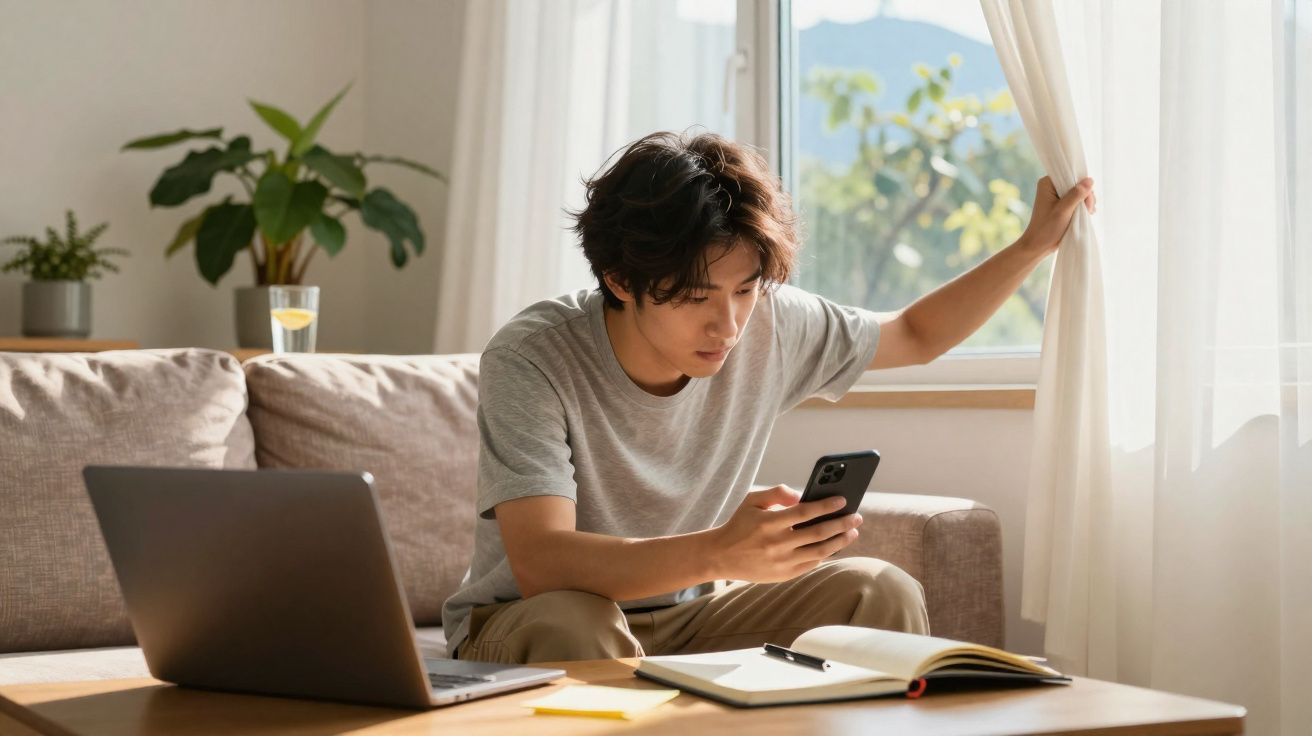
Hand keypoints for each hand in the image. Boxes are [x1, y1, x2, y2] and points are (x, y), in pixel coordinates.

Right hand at [704, 485, 862, 582]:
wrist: (721, 556)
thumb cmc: (740, 524)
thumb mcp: (752, 501)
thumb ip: (777, 493)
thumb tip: (802, 496)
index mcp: (769, 523)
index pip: (806, 512)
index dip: (827, 505)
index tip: (843, 500)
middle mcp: (777, 543)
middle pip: (818, 533)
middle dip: (842, 524)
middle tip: (856, 517)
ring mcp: (782, 562)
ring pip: (820, 551)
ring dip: (840, 541)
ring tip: (852, 532)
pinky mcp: (784, 575)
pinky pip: (811, 564)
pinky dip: (825, 554)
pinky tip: (833, 545)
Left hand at [1020, 175, 1096, 254]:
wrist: (1039, 245)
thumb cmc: (1047, 228)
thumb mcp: (1063, 210)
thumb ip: (1076, 194)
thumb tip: (1090, 180)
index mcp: (1047, 183)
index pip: (1070, 174)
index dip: (1082, 185)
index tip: (1086, 200)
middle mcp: (1051, 186)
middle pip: (1077, 183)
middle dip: (1086, 196)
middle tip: (1089, 210)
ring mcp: (1056, 195)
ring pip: (1079, 192)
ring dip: (1086, 202)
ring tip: (1088, 213)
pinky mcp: (1061, 204)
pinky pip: (1076, 200)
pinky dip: (1083, 206)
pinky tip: (1087, 214)